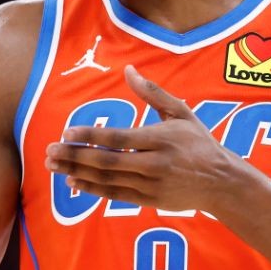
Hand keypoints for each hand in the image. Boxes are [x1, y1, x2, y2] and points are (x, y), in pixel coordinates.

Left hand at [44, 65, 238, 212]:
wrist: (222, 182)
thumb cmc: (199, 142)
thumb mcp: (181, 112)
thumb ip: (153, 93)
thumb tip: (129, 70)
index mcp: (162, 139)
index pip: (119, 139)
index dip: (91, 136)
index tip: (67, 132)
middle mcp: (155, 164)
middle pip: (108, 161)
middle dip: (75, 156)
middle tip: (49, 151)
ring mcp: (152, 185)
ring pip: (108, 180)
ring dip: (77, 172)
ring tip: (52, 166)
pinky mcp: (149, 200)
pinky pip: (115, 194)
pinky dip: (92, 188)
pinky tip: (73, 181)